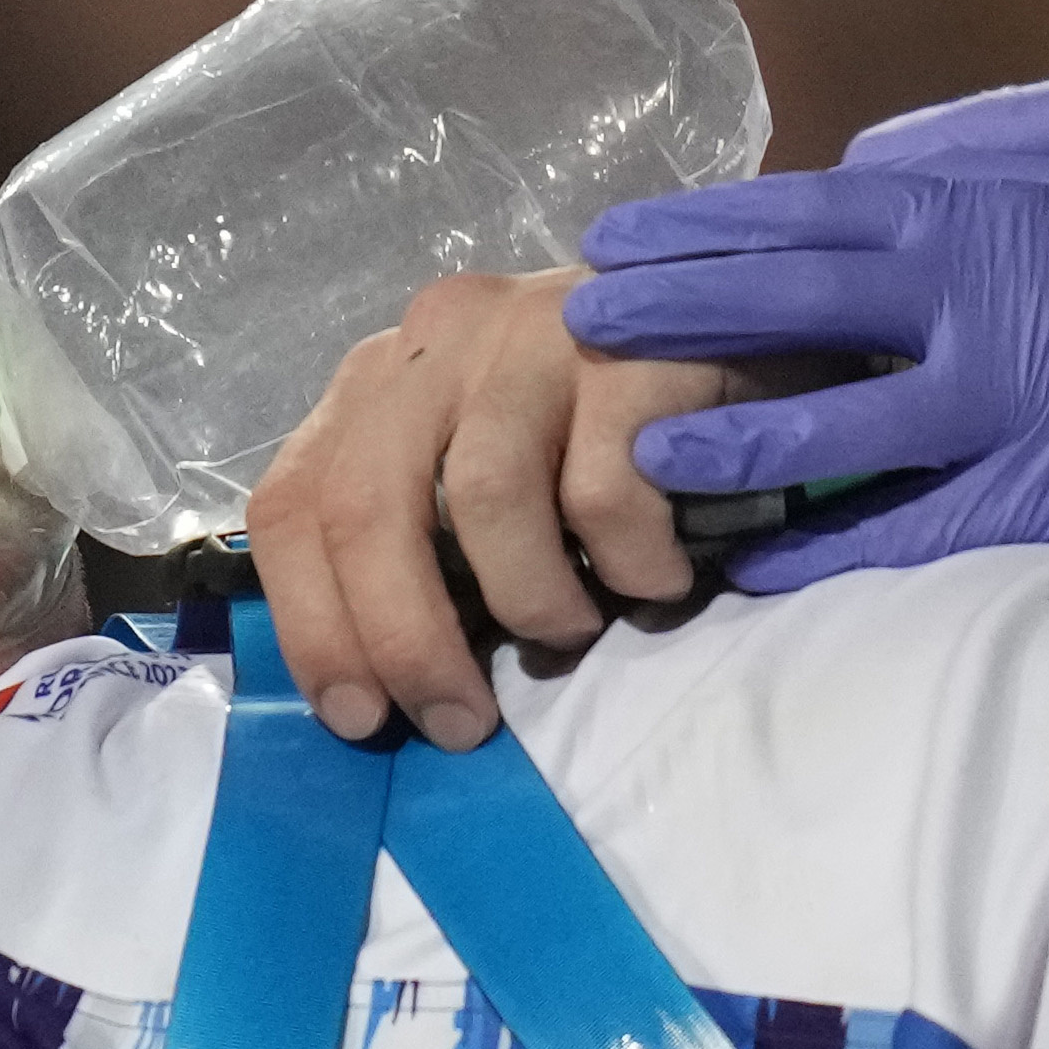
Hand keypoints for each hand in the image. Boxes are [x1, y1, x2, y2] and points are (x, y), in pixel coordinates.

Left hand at [251, 269, 752, 747]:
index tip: (356, 715)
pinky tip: (656, 573)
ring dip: (530, 602)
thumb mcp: (488, 467)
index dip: (312, 623)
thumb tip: (384, 679)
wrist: (755, 327)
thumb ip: (424, 537)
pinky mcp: (631, 348)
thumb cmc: (603, 430)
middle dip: (405, 638)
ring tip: (576, 628)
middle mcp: (441, 338)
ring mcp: (534, 332)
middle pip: (368, 504)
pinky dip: (629, 566)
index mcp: (385, 378)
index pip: (293, 500)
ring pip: (486, 499)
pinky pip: (607, 494)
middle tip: (459, 720)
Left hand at [571, 78, 1048, 576]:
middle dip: (673, 312)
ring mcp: (1006, 402)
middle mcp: (976, 297)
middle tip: (577, 327)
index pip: (806, 215)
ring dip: (725, 438)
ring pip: (829, 422)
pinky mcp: (1041, 495)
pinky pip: (906, 525)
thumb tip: (879, 159)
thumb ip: (989, 159)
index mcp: (985, 208)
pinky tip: (755, 563)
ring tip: (634, 457)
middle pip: (787, 301)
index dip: (704, 227)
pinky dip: (825, 546)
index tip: (619, 238)